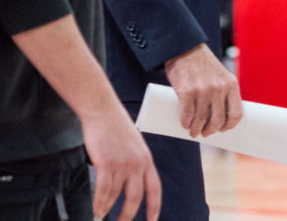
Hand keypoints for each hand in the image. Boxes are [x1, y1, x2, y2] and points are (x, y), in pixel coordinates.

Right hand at [82, 104, 161, 220]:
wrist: (104, 112)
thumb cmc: (117, 129)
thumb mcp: (135, 146)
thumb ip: (136, 164)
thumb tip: (131, 184)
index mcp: (147, 161)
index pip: (155, 189)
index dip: (154, 208)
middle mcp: (138, 164)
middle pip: (135, 198)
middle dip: (128, 216)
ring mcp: (122, 164)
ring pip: (116, 196)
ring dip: (107, 209)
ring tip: (101, 216)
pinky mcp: (106, 163)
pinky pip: (103, 190)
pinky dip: (99, 203)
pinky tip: (96, 211)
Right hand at [164, 43, 241, 137]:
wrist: (186, 48)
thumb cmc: (203, 65)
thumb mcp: (220, 76)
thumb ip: (223, 92)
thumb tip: (220, 117)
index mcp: (231, 85)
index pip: (236, 113)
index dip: (230, 126)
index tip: (222, 129)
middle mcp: (219, 88)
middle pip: (218, 120)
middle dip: (210, 131)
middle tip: (204, 133)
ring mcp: (203, 90)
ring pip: (201, 120)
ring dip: (196, 130)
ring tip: (193, 131)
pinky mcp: (187, 91)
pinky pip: (187, 115)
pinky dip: (185, 123)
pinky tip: (185, 124)